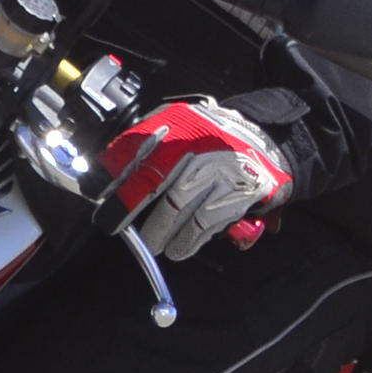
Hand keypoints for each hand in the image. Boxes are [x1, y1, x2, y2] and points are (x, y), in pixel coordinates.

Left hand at [101, 99, 290, 262]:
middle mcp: (200, 145)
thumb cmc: (214, 138)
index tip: (103, 201)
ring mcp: (220, 170)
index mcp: (180, 124)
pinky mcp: (239, 193)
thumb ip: (149, 142)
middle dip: (129, 208)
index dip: (117, 179)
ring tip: (154, 244)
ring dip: (161, 232)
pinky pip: (205, 223)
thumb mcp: (181, 125)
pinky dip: (188, 241)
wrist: (268, 140)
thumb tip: (111, 170)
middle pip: (154, 180)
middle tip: (116, 226)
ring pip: (178, 208)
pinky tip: (179, 248)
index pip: (137, 149)